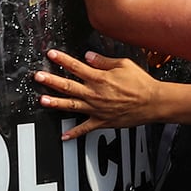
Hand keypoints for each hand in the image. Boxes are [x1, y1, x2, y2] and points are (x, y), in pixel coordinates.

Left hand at [35, 49, 163, 137]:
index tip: (51, 55)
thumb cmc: (141, 83)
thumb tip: (88, 56)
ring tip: (42, 100)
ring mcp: (96, 109)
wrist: (153, 103)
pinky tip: (63, 136)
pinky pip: (85, 129)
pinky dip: (74, 133)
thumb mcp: (123, 65)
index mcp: (100, 78)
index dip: (62, 59)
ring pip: (71, 106)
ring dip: (55, 103)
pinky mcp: (102, 121)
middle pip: (68, 86)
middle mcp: (95, 93)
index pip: (76, 66)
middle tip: (38, 77)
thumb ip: (104, 61)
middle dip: (51, 80)